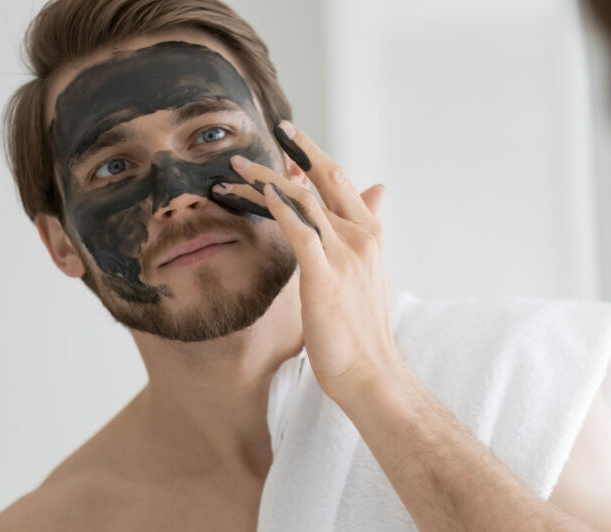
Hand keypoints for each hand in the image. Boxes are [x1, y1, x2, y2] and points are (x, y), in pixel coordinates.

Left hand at [215, 120, 404, 404]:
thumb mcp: (365, 274)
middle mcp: (360, 236)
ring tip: (236, 170)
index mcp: (370, 234)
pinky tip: (260, 194)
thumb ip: (362, 233)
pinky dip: (279, 207)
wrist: (371, 372)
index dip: (314, 156)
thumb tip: (374, 194)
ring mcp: (345, 253)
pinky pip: (300, 230)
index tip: (289, 136)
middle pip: (327, 178)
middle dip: (298, 150)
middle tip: (271, 130)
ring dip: (267, 179)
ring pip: (304, 200)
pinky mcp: (325, 274)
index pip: (341, 182)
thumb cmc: (361, 330)